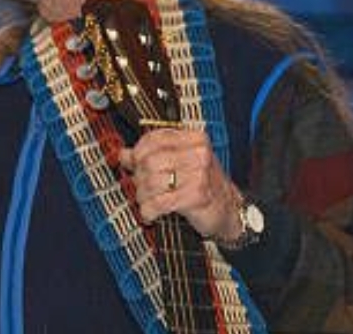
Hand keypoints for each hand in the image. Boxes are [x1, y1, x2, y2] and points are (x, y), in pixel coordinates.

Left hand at [118, 128, 242, 240]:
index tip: (131, 162)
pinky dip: (148, 210)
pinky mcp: (195, 197)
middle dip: (138, 177)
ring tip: (146, 200)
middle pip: (149, 161)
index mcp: (195, 139)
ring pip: (151, 182)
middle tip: (140, 186)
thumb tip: (124, 154)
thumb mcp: (181, 162)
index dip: (137, 152)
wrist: (229, 209)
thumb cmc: (202, 184)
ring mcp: (199, 175)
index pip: (155, 139)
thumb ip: (154, 155)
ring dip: (142, 195)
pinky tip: (149, 213)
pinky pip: (159, 203)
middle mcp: (198, 154)